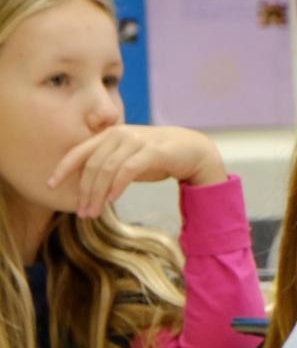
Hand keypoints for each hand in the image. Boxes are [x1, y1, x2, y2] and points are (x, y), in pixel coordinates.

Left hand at [48, 125, 225, 218]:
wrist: (194, 150)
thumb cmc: (160, 157)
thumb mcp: (129, 160)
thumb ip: (110, 166)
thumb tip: (88, 186)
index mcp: (110, 135)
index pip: (79, 152)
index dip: (63, 168)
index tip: (50, 185)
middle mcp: (120, 134)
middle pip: (92, 165)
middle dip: (84, 191)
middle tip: (81, 213)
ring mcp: (136, 141)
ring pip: (107, 169)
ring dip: (98, 193)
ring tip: (94, 212)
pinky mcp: (152, 151)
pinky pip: (127, 170)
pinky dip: (117, 186)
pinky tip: (113, 200)